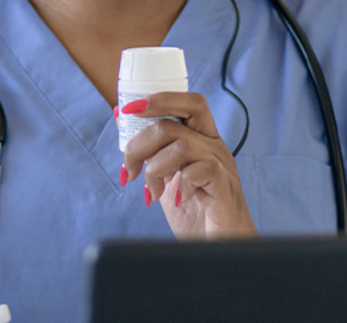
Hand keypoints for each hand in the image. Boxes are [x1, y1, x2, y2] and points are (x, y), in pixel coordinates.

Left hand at [118, 91, 256, 239]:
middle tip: (129, 170)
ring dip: (155, 169)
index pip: (188, 102)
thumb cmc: (195, 212)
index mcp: (202, 140)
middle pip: (174, 124)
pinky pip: (200, 170)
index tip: (129, 109)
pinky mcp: (224, 188)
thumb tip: (121, 115)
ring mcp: (222, 167)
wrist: (218, 247)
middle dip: (140, 144)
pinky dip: (179, 185)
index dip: (159, 99)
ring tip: (153, 192)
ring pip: (182, 146)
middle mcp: (214, 148)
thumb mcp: (165, 175)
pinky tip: (176, 200)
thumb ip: (148, 148)